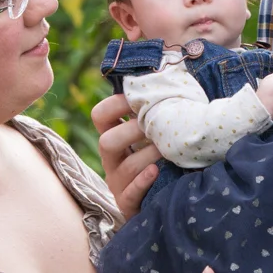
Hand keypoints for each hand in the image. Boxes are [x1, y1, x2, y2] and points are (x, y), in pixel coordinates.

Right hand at [92, 91, 160, 221]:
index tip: (136, 99)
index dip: (114, 104)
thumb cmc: (164, 157)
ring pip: (125, 166)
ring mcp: (117, 182)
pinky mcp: (127, 203)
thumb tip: (172, 69)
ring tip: (167, 149)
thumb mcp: (155, 134)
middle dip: (132, 132)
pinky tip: (156, 171)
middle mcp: (111, 159)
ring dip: (147, 155)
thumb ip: (157, 110)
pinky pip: (129, 193)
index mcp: (115, 137)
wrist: (164, 201)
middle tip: (156, 126)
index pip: (100, 116)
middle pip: (106, 141)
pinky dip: (142, 181)